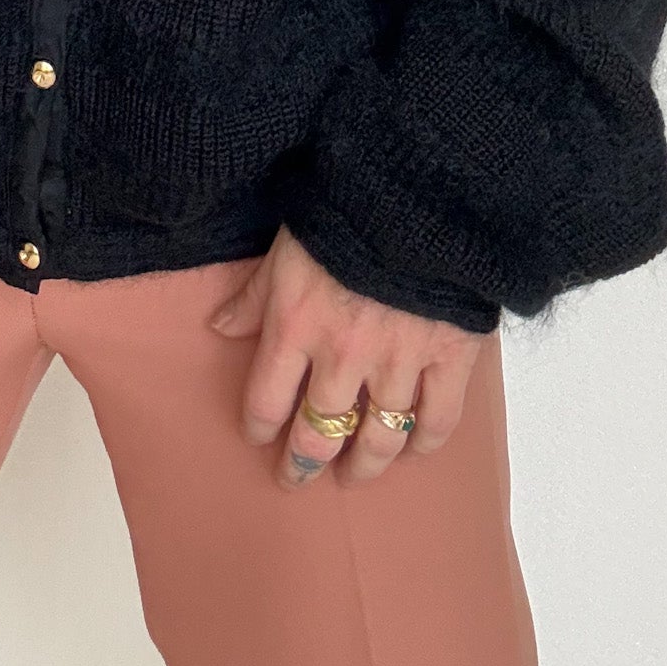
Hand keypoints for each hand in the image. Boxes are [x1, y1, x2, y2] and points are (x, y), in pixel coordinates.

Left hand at [208, 224, 487, 490]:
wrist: (417, 190)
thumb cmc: (343, 213)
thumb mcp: (284, 249)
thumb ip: (253, 295)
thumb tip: (218, 327)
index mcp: (296, 328)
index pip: (266, 401)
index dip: (259, 428)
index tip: (259, 438)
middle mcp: (342, 358)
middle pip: (319, 433)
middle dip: (305, 461)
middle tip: (300, 475)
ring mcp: (399, 362)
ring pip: (378, 437)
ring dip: (364, 463)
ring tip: (355, 475)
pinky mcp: (448, 358)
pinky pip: (437, 419)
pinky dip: (425, 441)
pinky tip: (415, 449)